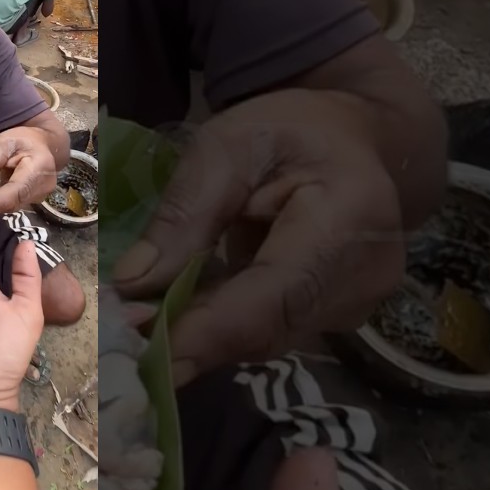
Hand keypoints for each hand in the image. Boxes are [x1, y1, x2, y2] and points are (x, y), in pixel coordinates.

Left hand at [0, 126, 57, 218]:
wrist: (41, 143)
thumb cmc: (20, 140)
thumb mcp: (1, 144)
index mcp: (39, 166)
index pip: (15, 191)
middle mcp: (44, 185)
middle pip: (13, 202)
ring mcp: (42, 195)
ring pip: (12, 206)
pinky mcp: (36, 200)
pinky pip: (14, 204)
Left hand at [112, 90, 404, 386]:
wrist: (354, 139)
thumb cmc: (289, 131)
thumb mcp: (226, 148)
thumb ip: (184, 214)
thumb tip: (131, 284)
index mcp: (349, 216)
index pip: (275, 294)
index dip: (210, 333)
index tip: (147, 357)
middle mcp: (367, 274)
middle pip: (269, 329)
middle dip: (192, 340)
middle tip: (122, 338)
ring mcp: (359, 303)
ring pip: (266, 339)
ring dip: (203, 338)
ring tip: (142, 321)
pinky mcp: (340, 317)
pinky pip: (272, 332)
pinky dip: (223, 328)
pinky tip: (181, 314)